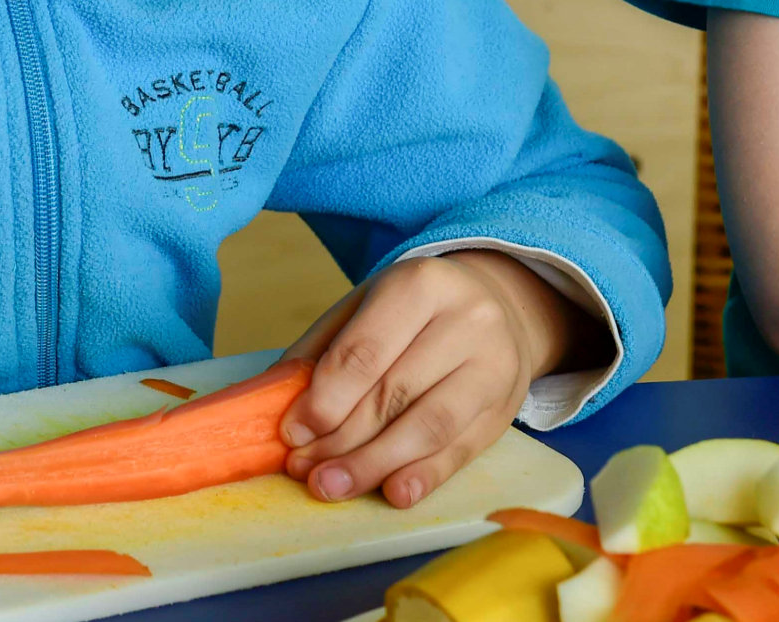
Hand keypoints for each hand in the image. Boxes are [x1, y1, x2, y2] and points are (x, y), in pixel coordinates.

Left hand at [275, 250, 579, 508]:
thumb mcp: (363, 308)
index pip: (366, 351)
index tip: (292, 431)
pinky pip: (461, 450)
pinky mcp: (504, 409)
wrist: (497, 307)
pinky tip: (393, 493)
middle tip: (304, 468)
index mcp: (421, 285)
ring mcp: (494, 367)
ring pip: (429, 427)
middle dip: (342, 439)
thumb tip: (274, 404)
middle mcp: (467, 321)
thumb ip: (321, 351)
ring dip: (374, 464)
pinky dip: (424, 476)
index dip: (325, 398)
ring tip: (332, 485)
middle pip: (394, 393)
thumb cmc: (413, 312)